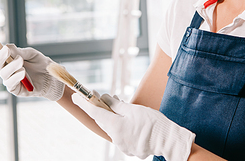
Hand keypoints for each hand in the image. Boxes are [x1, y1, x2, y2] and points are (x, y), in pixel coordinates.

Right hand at [0, 38, 64, 100]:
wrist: (50, 77)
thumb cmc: (40, 64)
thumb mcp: (31, 54)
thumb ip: (19, 51)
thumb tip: (6, 47)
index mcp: (9, 59)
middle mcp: (6, 69)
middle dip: (0, 55)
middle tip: (7, 50)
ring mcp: (9, 79)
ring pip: (3, 73)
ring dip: (12, 66)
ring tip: (21, 62)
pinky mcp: (14, 89)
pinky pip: (10, 83)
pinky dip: (15, 77)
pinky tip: (23, 73)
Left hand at [72, 92, 194, 160]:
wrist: (169, 140)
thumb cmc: (153, 123)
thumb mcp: (134, 109)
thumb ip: (116, 105)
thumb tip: (104, 99)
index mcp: (115, 128)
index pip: (94, 113)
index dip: (84, 103)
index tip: (75, 96)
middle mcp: (116, 139)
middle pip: (103, 120)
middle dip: (100, 108)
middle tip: (97, 96)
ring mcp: (123, 146)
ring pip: (113, 127)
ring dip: (112, 116)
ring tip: (117, 103)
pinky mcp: (130, 148)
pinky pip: (121, 134)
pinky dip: (121, 124)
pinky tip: (127, 117)